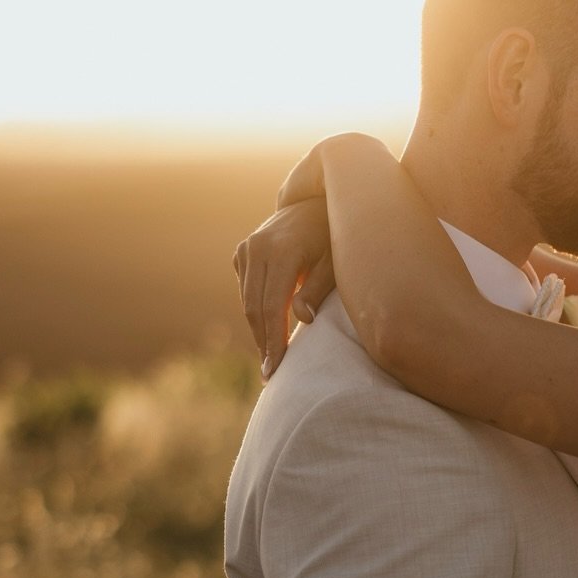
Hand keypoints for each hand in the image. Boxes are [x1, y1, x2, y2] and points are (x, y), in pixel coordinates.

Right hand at [232, 197, 333, 377]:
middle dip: (263, 342)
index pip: (271, 307)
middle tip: (270, 373)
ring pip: (247, 299)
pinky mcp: (244, 251)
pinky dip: (255, 310)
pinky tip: (267, 331)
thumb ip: (317, 290)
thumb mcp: (334, 264)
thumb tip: (303, 319)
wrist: (316, 204)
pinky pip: (246, 288)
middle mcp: (257, 248)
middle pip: (254, 307)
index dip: (273, 341)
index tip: (275, 369)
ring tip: (269, 358)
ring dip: (257, 330)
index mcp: (280, 251)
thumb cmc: (334, 237)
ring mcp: (247, 248)